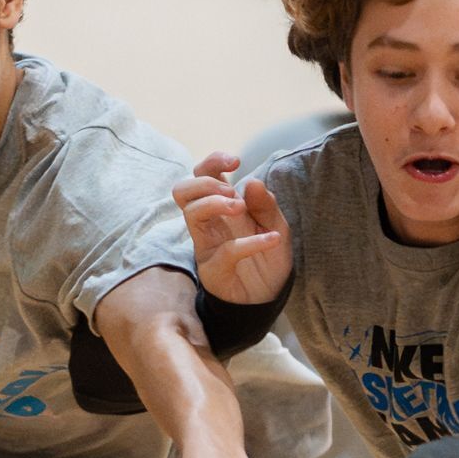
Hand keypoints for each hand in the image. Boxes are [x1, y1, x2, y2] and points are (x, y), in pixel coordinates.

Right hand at [175, 153, 291, 306]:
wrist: (269, 297)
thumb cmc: (267, 258)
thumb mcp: (276, 225)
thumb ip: (266, 204)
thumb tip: (251, 181)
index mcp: (220, 207)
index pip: (200, 175)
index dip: (212, 161)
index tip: (236, 160)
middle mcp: (208, 223)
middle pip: (182, 190)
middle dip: (205, 182)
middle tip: (231, 192)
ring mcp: (207, 245)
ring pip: (191, 214)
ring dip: (216, 203)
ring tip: (241, 209)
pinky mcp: (214, 269)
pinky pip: (225, 251)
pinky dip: (251, 242)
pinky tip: (272, 239)